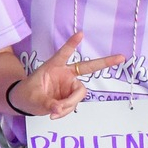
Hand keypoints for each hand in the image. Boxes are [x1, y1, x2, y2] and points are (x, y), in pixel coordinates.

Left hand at [11, 34, 125, 119]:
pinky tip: (55, 114)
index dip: (72, 44)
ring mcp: (70, 85)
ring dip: (68, 104)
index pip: (64, 54)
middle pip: (88, 67)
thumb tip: (59, 110)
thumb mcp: (33, 99)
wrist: (26, 102)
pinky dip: (66, 110)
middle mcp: (65, 74)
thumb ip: (47, 104)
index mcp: (53, 66)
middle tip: (122, 57)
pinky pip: (74, 104)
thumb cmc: (27, 94)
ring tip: (54, 111)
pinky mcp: (71, 95)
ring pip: (78, 94)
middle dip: (105, 62)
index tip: (81, 33)